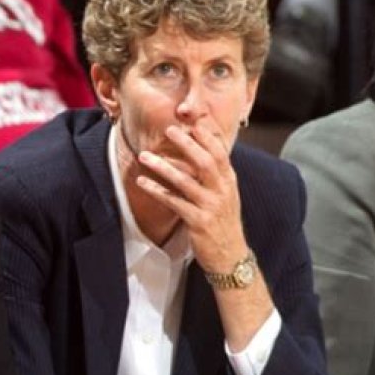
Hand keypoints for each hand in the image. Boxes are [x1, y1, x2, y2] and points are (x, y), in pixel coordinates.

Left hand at [136, 120, 273, 349]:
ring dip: (164, 166)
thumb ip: (216, 174)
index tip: (193, 118)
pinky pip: (174, 203)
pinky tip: (142, 183)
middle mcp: (223, 190)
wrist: (231, 256)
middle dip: (187, 143)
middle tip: (169, 129)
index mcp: (230, 181)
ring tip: (145, 156)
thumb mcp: (226, 195)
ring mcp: (211, 206)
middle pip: (205, 161)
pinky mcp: (198, 222)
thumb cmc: (224, 222)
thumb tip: (203, 150)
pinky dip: (157, 191)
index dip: (208, 133)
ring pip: (186, 181)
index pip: (221, 151)